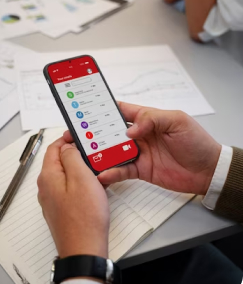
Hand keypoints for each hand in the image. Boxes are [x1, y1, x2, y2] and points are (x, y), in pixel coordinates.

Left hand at [37, 137, 108, 258]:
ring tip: (97, 168)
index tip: (79, 135)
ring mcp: (53, 199)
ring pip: (66, 175)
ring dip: (80, 168)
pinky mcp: (62, 209)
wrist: (84, 249)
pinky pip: (70, 189)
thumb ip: (71, 157)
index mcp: (48, 176)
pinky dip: (81, 183)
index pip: (53, 148)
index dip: (66, 139)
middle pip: (59, 162)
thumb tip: (66, 146)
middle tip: (92, 152)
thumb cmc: (85, 216)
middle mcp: (47, 187)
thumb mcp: (81, 177)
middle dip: (75, 154)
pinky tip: (96, 186)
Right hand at [64, 102, 220, 195]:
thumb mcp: (177, 121)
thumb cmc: (196, 141)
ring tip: (83, 154)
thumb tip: (129, 131)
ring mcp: (138, 153)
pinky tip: (102, 174)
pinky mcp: (140, 170)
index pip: (120, 111)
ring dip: (99, 153)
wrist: (207, 171)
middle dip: (94, 132)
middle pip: (111, 132)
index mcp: (146, 119)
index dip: (103, 109)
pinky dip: (111, 172)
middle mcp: (139, 135)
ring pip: (113, 151)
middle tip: (76, 135)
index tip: (86, 110)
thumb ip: (152, 119)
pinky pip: (122, 171)